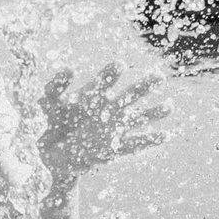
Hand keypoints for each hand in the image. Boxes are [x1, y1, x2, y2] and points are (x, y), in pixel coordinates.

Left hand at [39, 62, 168, 175]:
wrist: (52, 153)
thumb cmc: (51, 122)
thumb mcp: (48, 103)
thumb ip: (56, 86)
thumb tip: (69, 68)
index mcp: (92, 94)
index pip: (104, 81)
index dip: (111, 73)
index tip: (119, 65)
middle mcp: (108, 108)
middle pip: (129, 94)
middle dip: (144, 86)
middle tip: (159, 76)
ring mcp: (114, 127)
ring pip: (138, 118)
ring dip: (154, 113)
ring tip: (169, 106)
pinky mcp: (115, 147)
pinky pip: (135, 144)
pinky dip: (150, 140)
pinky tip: (166, 136)